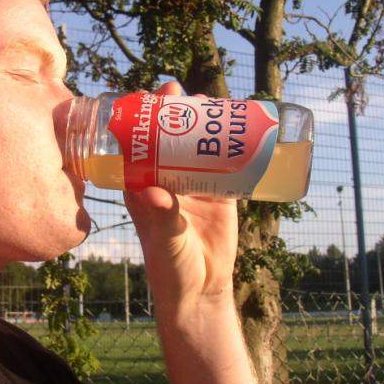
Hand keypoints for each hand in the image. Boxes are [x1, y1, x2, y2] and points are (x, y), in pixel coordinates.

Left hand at [124, 81, 238, 317]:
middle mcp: (165, 177)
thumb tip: (151, 190)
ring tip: (217, 104)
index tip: (153, 97)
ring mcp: (194, 182)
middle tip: (188, 95)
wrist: (202, 289)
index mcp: (142, 185)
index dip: (144, 118)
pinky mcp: (220, 191)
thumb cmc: (171, 266)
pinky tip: (243, 128)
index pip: (139, 143)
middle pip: (171, 136)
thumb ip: (160, 217)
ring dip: (207, 124)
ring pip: (199, 145)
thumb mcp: (164, 240)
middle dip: (179, 113)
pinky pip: (227, 162)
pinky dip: (234, 145)